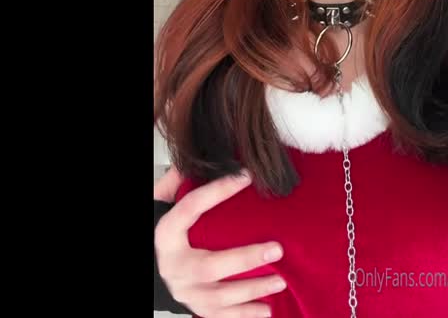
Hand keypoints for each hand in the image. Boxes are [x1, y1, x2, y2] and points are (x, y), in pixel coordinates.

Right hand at [154, 168, 285, 316]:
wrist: (153, 263)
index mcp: (166, 235)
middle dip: (244, 259)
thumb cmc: (168, 231)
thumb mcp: (166, 202)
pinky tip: (268, 309)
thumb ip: (180, 181)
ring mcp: (185, 291)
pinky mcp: (196, 307)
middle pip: (208, 267)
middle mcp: (174, 267)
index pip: (189, 209)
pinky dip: (245, 315)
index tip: (245, 176)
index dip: (216, 191)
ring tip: (281, 278)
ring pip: (218, 297)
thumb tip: (203, 158)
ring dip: (252, 289)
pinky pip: (221, 316)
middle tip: (277, 248)